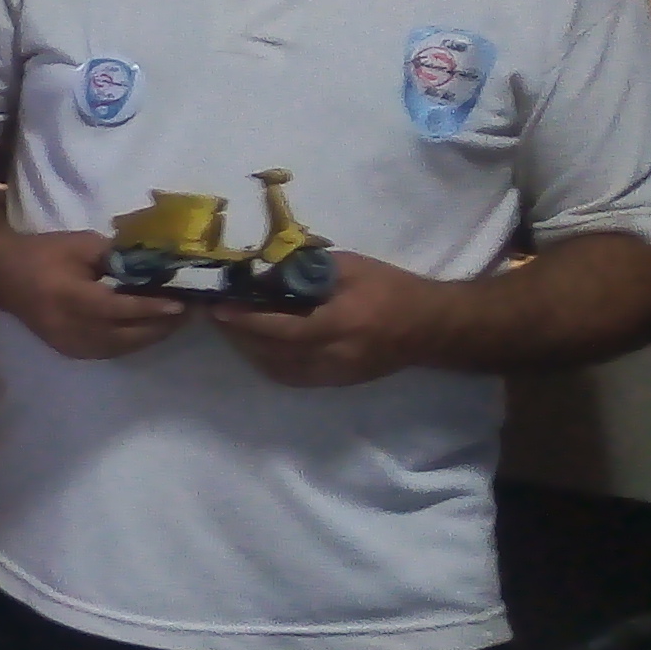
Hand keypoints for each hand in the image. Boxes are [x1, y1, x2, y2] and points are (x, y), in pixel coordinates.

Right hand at [1, 231, 191, 360]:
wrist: (2, 274)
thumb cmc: (43, 253)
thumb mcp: (82, 244)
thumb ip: (117, 257)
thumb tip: (153, 267)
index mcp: (71, 298)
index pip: (120, 309)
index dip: (153, 308)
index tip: (181, 304)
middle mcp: (70, 327)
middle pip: (126, 335)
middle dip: (160, 326)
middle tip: (187, 313)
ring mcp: (68, 342)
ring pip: (120, 348)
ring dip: (149, 337)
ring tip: (172, 322)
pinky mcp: (67, 349)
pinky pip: (108, 351)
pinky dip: (131, 342)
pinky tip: (146, 330)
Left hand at [211, 254, 445, 388]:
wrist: (433, 326)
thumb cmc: (391, 288)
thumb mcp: (349, 267)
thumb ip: (305, 270)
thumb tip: (263, 272)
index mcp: (343, 324)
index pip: (283, 329)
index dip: (246, 321)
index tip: (218, 308)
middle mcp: (336, 356)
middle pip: (273, 353)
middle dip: (240, 335)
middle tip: (218, 314)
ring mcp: (336, 374)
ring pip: (278, 369)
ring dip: (250, 350)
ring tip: (233, 327)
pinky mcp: (337, 382)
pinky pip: (292, 376)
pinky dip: (268, 361)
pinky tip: (259, 343)